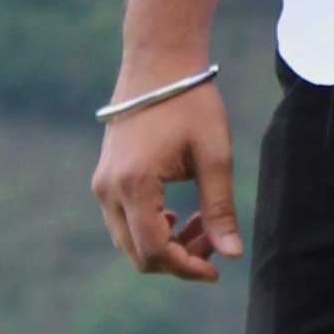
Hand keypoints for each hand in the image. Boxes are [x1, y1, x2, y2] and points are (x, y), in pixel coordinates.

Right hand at [90, 68, 240, 282]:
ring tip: (202, 223)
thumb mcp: (214, 154)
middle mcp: (108, 189)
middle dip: (178, 259)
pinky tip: (179, 214)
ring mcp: (101, 183)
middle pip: (138, 253)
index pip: (155, 250)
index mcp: (135, 184)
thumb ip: (220, 208)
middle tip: (214, 243)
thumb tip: (232, 254)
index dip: (186, 268)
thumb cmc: (190, 102)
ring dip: (165, 244)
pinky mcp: (104, 177)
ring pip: (128, 240)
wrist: (158, 62)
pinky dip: (150, 228)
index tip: (216, 271)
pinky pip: (123, 221)